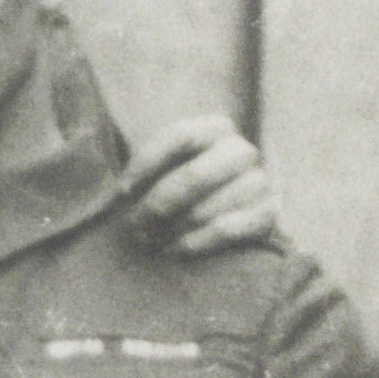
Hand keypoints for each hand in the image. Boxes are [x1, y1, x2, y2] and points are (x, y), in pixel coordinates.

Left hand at [117, 115, 280, 258]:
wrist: (227, 208)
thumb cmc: (182, 183)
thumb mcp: (165, 164)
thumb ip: (144, 165)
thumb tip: (110, 185)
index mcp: (215, 128)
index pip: (178, 137)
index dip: (145, 165)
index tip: (121, 193)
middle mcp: (241, 150)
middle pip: (192, 177)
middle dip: (157, 207)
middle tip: (135, 226)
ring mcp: (260, 181)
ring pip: (206, 209)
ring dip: (172, 230)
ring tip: (151, 241)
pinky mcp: (268, 213)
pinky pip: (227, 230)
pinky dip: (196, 243)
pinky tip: (176, 249)